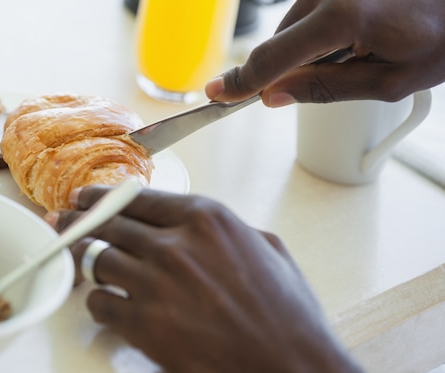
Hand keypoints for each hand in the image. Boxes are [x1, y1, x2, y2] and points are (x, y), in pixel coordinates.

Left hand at [47, 186, 393, 372]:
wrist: (291, 371)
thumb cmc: (287, 314)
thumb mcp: (268, 250)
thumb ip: (228, 230)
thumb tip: (198, 228)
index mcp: (206, 219)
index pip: (137, 198)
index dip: (104, 196)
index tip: (85, 197)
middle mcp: (175, 244)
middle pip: (108, 223)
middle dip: (80, 220)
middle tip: (63, 220)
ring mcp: (155, 284)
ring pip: (95, 260)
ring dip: (86, 263)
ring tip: (82, 265)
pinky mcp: (143, 325)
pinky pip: (99, 303)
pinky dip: (98, 304)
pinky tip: (107, 306)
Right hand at [206, 0, 444, 105]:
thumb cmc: (439, 39)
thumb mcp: (387, 81)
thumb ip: (324, 88)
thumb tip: (275, 95)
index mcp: (343, 19)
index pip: (272, 58)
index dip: (242, 82)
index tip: (217, 94)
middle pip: (279, 41)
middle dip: (286, 66)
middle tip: (328, 74)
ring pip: (294, 24)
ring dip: (308, 45)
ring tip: (359, 46)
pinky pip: (310, 9)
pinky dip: (320, 27)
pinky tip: (356, 30)